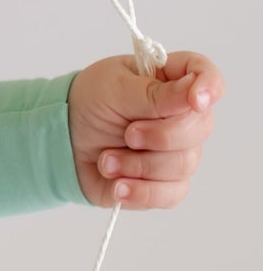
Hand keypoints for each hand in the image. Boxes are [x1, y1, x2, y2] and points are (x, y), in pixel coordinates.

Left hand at [68, 49, 223, 210]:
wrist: (61, 143)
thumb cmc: (88, 105)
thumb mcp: (113, 89)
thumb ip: (154, 93)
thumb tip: (194, 94)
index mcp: (170, 81)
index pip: (205, 76)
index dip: (208, 86)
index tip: (195, 101)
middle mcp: (180, 116)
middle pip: (200, 127)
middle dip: (160, 135)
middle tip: (127, 134)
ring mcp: (174, 151)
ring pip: (185, 164)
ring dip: (140, 165)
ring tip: (107, 160)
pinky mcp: (162, 182)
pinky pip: (172, 194)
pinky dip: (142, 191)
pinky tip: (118, 186)